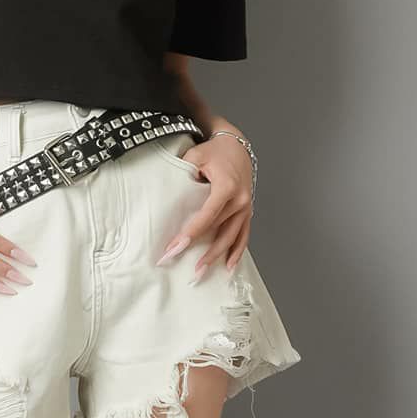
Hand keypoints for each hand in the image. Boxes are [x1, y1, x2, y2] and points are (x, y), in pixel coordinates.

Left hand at [156, 135, 253, 276]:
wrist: (237, 146)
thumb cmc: (216, 151)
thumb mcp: (196, 155)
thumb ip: (184, 172)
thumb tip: (169, 194)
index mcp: (227, 187)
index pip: (207, 216)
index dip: (191, 233)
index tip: (175, 247)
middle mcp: (240, 200)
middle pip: (218, 231)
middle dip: (198, 250)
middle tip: (177, 262)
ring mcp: (246, 207)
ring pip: (231, 238)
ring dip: (216, 257)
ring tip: (200, 271)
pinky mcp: (247, 212)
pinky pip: (243, 236)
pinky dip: (237, 252)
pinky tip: (229, 266)